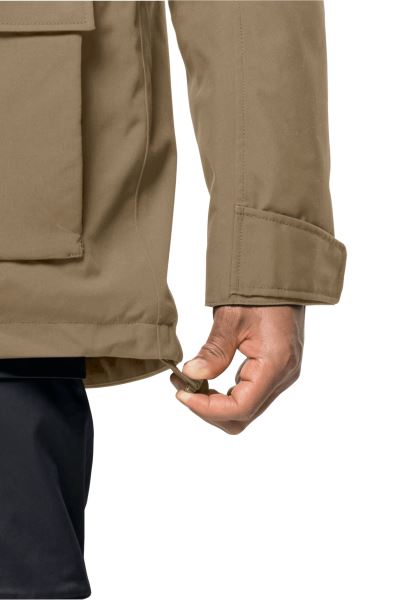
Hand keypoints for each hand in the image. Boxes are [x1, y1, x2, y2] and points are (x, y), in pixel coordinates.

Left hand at [170, 305, 304, 433]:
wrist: (283, 277)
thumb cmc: (260, 292)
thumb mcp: (231, 317)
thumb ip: (214, 351)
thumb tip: (191, 375)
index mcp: (275, 365)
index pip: (240, 408)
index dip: (207, 408)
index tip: (182, 393)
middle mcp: (282, 377)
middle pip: (242, 416)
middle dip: (208, 409)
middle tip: (182, 388)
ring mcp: (281, 376)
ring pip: (245, 410)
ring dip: (214, 403)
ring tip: (189, 382)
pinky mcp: (275, 372)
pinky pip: (249, 396)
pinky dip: (224, 394)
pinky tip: (206, 378)